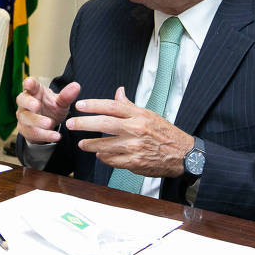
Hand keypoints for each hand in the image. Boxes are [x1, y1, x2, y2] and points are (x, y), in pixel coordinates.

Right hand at [15, 77, 81, 143]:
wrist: (48, 125)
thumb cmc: (51, 108)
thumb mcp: (60, 102)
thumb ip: (66, 96)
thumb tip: (76, 86)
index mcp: (34, 91)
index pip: (29, 84)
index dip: (29, 83)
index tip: (29, 83)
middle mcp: (25, 102)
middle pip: (22, 100)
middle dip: (29, 103)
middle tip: (37, 106)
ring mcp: (23, 116)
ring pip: (26, 118)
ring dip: (38, 121)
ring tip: (50, 123)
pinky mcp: (24, 129)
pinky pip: (32, 133)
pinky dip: (44, 135)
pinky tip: (55, 136)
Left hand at [67, 87, 191, 177]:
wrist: (182, 154)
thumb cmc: (165, 133)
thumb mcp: (149, 114)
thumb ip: (130, 106)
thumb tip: (118, 92)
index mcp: (139, 115)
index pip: (111, 106)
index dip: (93, 105)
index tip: (79, 105)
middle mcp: (136, 129)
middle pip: (104, 124)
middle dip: (84, 123)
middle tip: (71, 124)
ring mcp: (135, 147)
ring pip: (105, 145)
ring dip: (90, 144)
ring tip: (82, 143)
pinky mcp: (135, 163)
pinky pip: (112, 160)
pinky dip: (103, 157)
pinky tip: (99, 154)